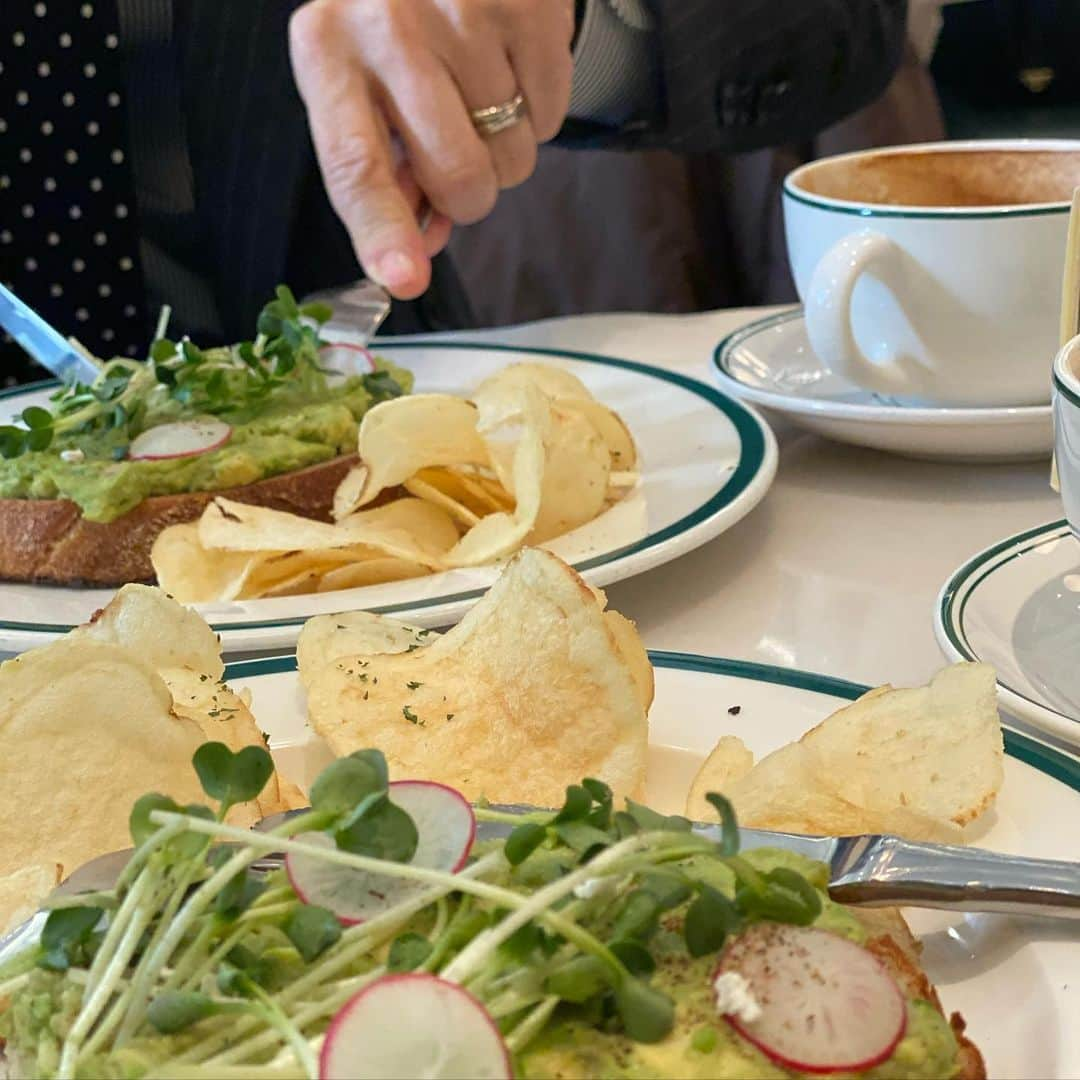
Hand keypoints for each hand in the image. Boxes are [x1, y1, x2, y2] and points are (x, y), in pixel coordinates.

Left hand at [289, 0, 575, 299]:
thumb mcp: (359, 85)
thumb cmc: (393, 26)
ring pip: (512, 157)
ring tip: (482, 97)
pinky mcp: (527, 4)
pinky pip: (552, 116)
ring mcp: (463, 8)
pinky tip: (510, 70)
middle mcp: (389, 23)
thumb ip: (381, 174)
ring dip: (506, 152)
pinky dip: (538, 112)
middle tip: (460, 156)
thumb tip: (415, 255)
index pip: (356, 164)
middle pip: (456, 176)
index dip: (382, 230)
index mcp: (329, 50)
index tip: (403, 279)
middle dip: (469, 195)